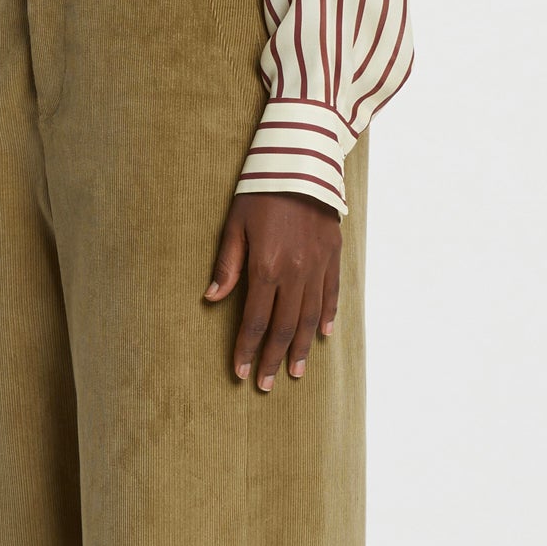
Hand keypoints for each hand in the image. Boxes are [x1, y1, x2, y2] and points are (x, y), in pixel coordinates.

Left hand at [203, 191, 342, 391]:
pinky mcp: (333, 255)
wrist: (301, 160)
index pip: (256, 320)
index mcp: (266, 266)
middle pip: (284, 327)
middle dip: (274, 359)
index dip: (246, 349)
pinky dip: (327, 317)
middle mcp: (295, 272)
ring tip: (296, 372)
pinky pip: (331, 294)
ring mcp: (318, 265)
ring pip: (310, 318)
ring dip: (302, 348)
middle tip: (266, 385)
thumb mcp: (234, 224)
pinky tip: (322, 336)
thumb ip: (227, 264)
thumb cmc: (260, 190)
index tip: (239, 372)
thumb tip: (213, 298)